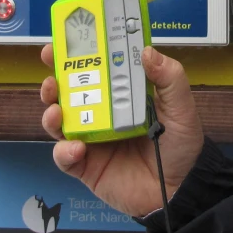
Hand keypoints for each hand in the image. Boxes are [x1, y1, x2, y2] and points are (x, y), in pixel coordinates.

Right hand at [40, 44, 204, 217]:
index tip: (64, 42)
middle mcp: (101, 114)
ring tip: (56, 112)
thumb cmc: (180, 145)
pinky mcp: (86, 166)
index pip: (94, 70)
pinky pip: (64, 157)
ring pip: (59, 123)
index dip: (77, 56)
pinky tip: (76, 149)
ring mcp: (91, 140)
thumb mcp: (181, 107)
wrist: (180, 190)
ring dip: (51, 114)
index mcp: (121, 95)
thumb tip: (147, 51)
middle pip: (67, 94)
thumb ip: (169, 78)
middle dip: (53, 82)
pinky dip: (64, 152)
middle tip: (51, 76)